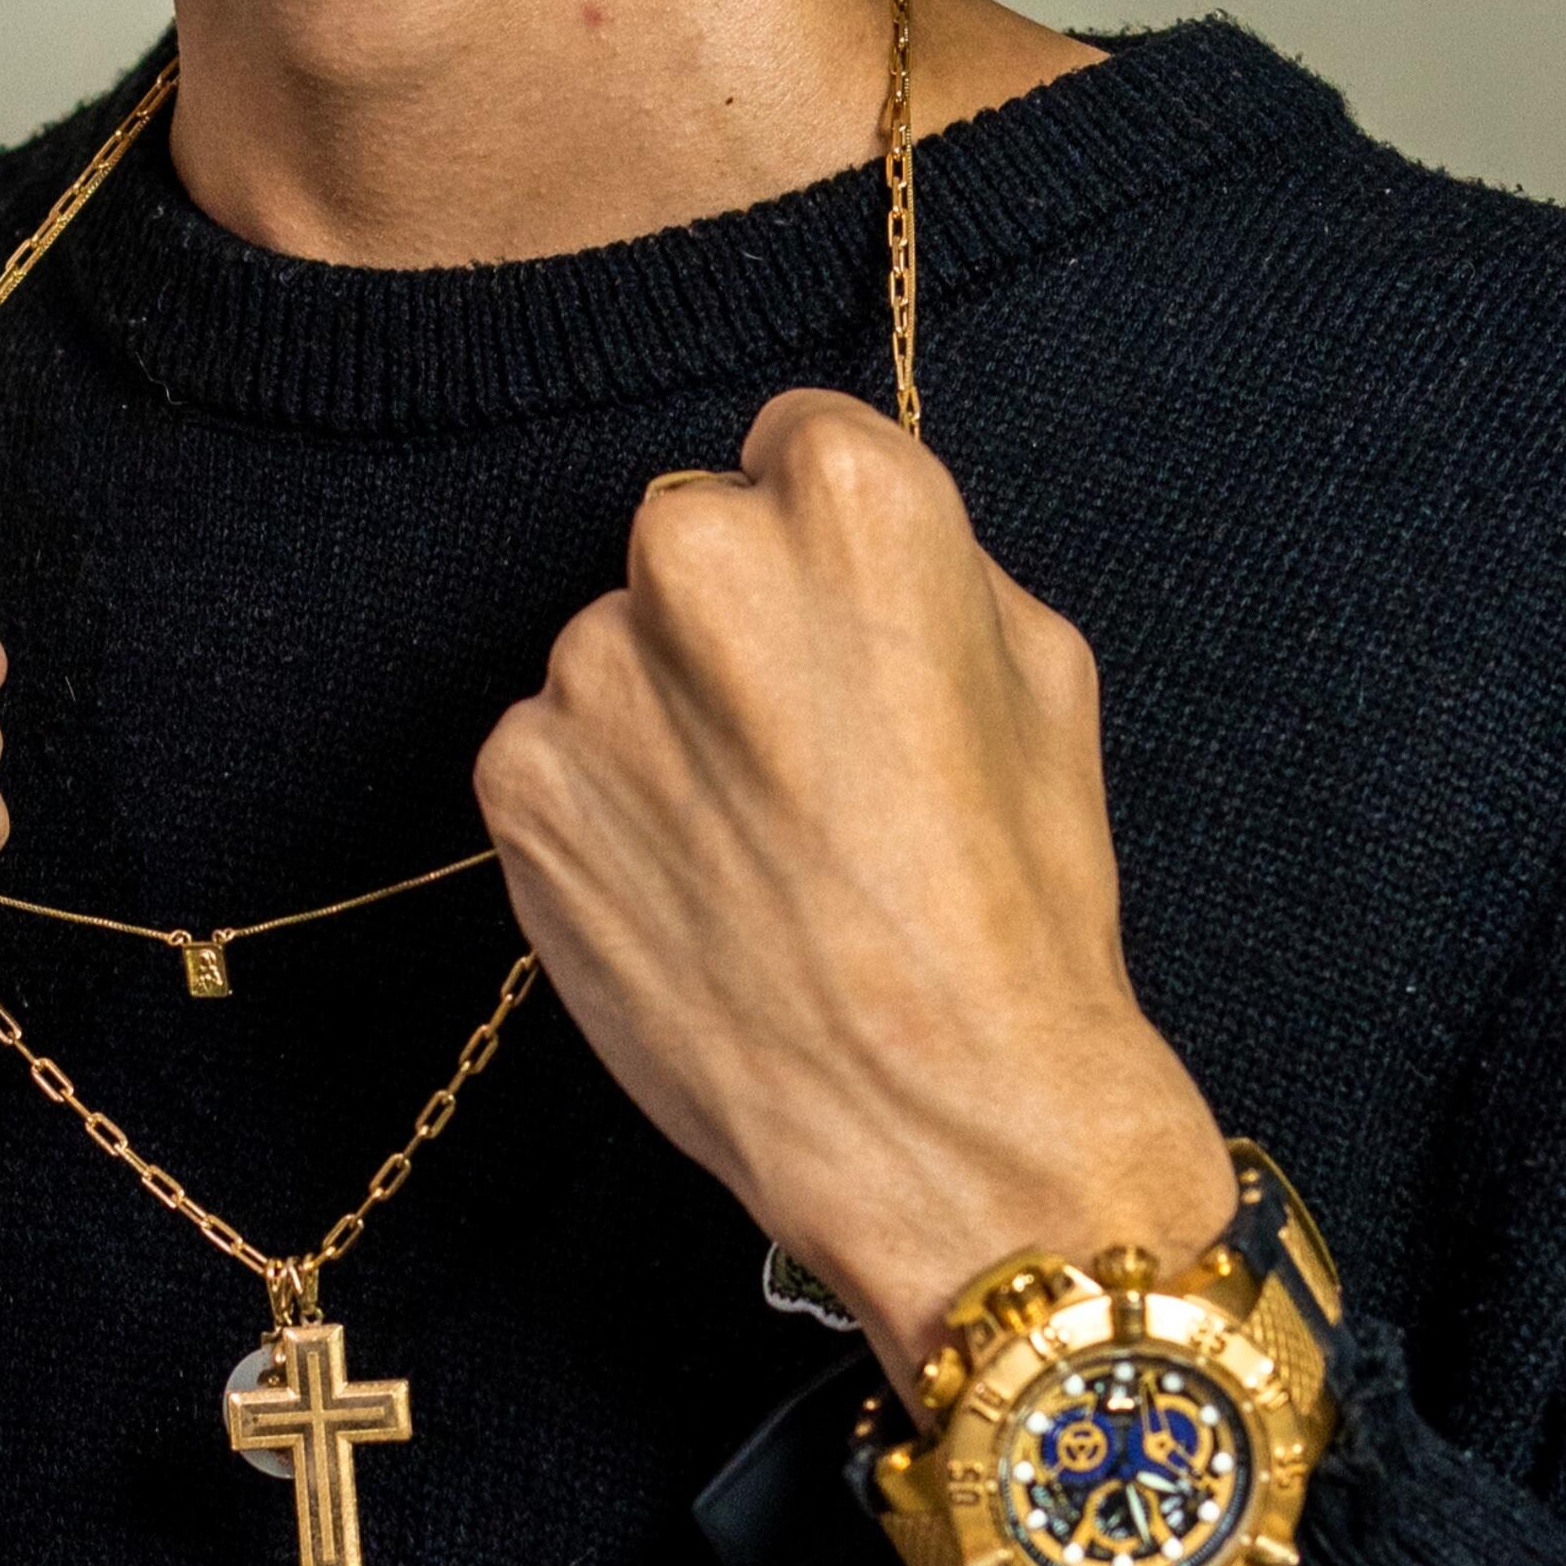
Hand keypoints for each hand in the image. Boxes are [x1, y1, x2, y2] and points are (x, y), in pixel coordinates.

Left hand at [473, 389, 1233, 1383]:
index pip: (792, 440)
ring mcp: (592, 670)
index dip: (825, 539)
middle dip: (736, 617)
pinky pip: (556, 752)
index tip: (847, 621)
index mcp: (847, 497)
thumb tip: (842, 537)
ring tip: (758, 841)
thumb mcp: (1045, 675)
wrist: (948, 1125)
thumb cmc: (1020, 903)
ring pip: (618, 650)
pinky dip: (607, 806)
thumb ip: (929, 564)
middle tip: (807, 749)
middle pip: (693, 536)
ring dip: (665, 716)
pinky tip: (694, 887)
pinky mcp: (520, 782)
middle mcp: (697, 552)